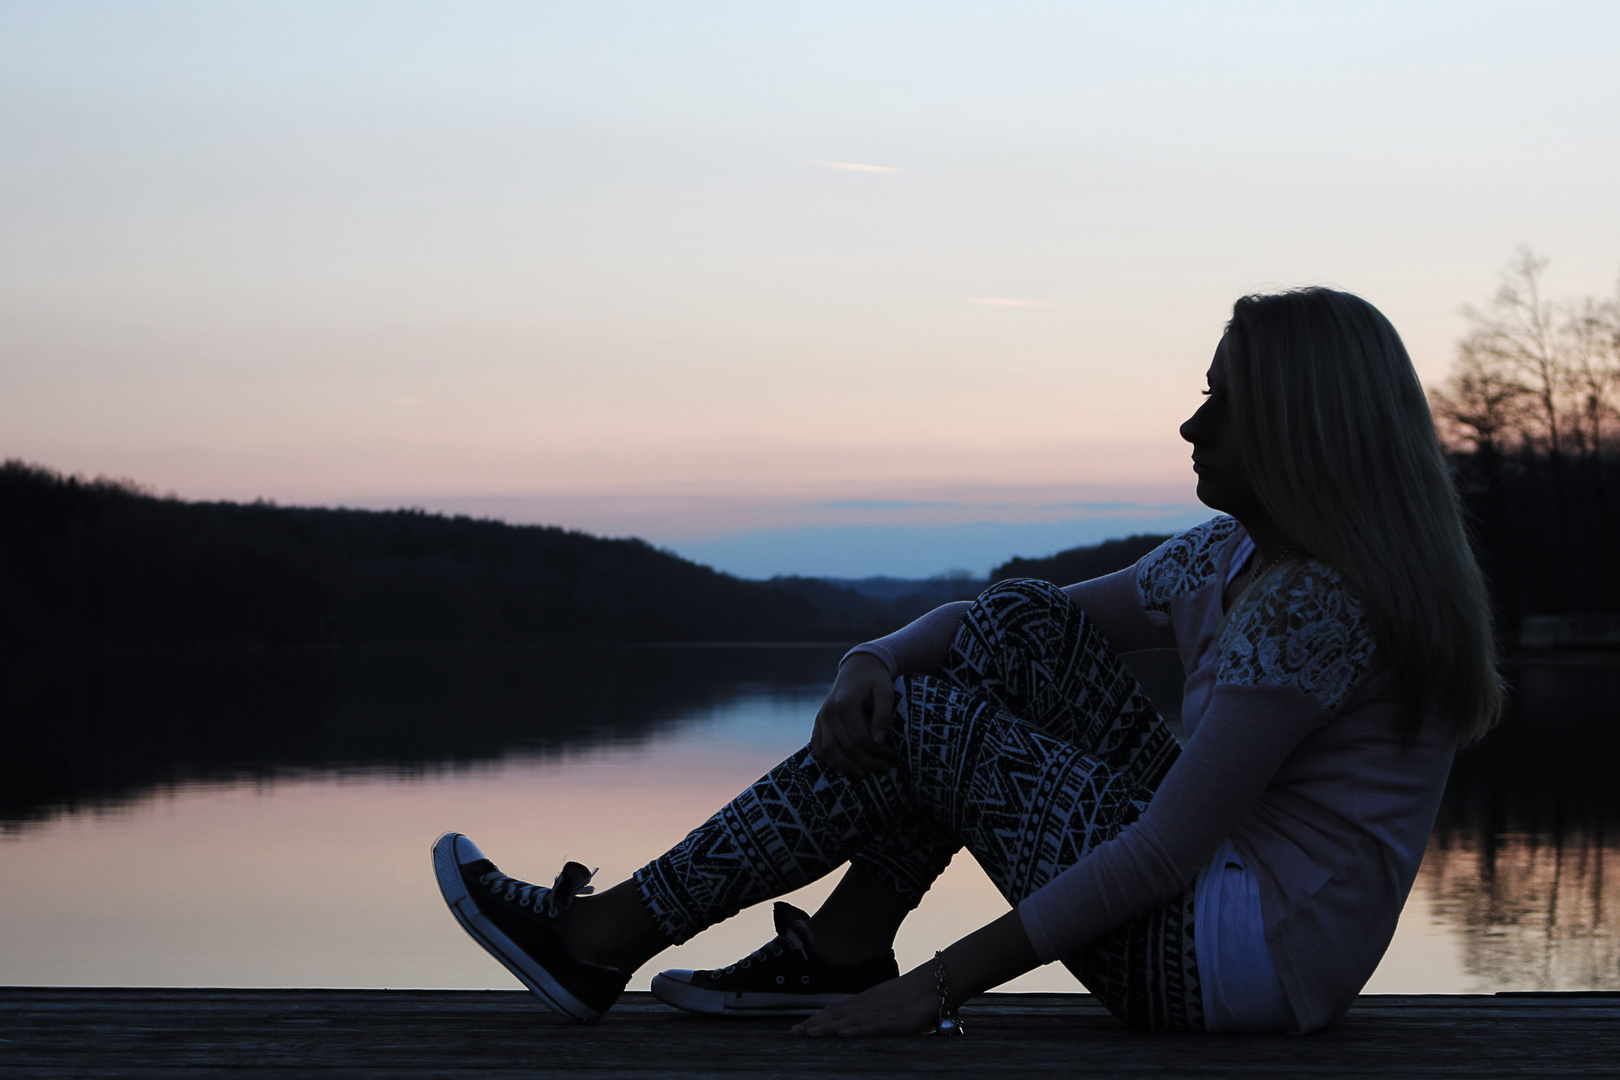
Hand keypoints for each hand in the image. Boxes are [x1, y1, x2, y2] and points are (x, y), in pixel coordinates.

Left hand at [791, 963, 937, 1037]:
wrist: (940, 981)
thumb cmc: (918, 993)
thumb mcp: (891, 1001)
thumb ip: (876, 1010)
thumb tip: (859, 1020)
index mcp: (868, 999)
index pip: (837, 1009)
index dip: (817, 1018)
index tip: (798, 1027)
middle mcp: (871, 1004)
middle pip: (838, 1015)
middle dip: (815, 1024)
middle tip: (793, 1033)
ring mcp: (883, 1012)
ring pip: (851, 1021)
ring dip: (829, 1027)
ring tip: (810, 1034)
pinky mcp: (898, 1021)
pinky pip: (874, 1027)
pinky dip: (858, 1030)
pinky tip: (843, 1034)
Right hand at [811, 653, 895, 777]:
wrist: (858, 667)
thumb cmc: (875, 679)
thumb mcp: (885, 691)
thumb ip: (883, 715)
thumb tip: (879, 741)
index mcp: (846, 703)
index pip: (860, 738)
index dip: (876, 751)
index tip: (891, 755)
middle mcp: (830, 711)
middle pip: (846, 747)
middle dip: (866, 762)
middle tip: (884, 768)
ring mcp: (821, 717)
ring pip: (828, 751)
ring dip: (846, 766)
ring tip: (864, 774)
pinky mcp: (819, 721)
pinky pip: (817, 745)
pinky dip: (827, 759)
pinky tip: (841, 766)